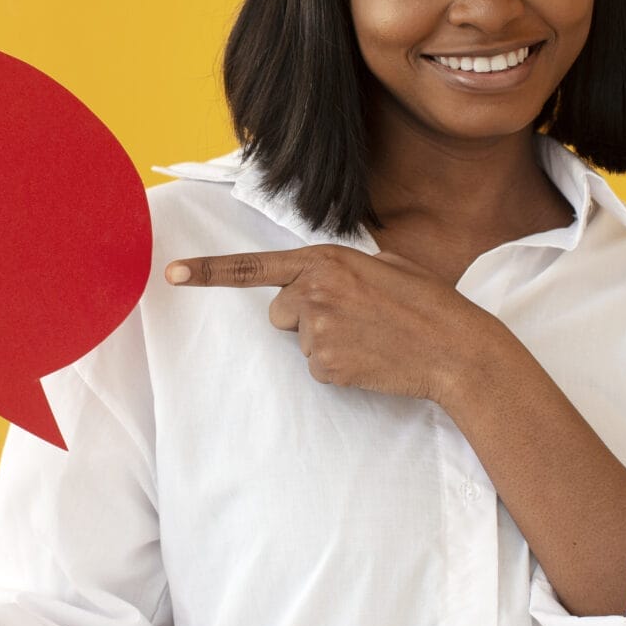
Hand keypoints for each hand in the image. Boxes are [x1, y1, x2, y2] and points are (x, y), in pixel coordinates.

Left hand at [163, 244, 508, 403]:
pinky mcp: (324, 364)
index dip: (207, 272)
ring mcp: (316, 330)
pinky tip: (370, 358)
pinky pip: (316, 366)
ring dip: (327, 341)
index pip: (253, 267)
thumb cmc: (427, 303)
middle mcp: (312, 290)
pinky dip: (339, 365)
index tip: (170, 274)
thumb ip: (341, 268)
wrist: (455, 348)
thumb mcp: (384, 265)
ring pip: (299, 339)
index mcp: (325, 259)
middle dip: (307, 316)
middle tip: (356, 319)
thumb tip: (317, 281)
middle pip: (280, 310)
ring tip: (370, 338)